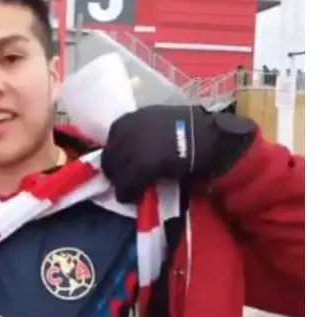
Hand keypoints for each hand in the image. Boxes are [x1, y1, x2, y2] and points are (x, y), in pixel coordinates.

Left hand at [101, 105, 256, 202]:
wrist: (208, 136)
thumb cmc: (190, 127)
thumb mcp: (159, 122)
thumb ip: (143, 134)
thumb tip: (139, 148)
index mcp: (128, 119)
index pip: (111, 142)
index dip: (118, 157)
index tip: (125, 166)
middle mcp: (124, 133)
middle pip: (109, 158)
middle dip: (116, 171)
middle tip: (127, 180)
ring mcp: (128, 150)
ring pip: (114, 173)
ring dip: (121, 183)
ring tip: (132, 189)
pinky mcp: (138, 168)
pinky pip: (125, 186)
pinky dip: (128, 194)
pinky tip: (134, 197)